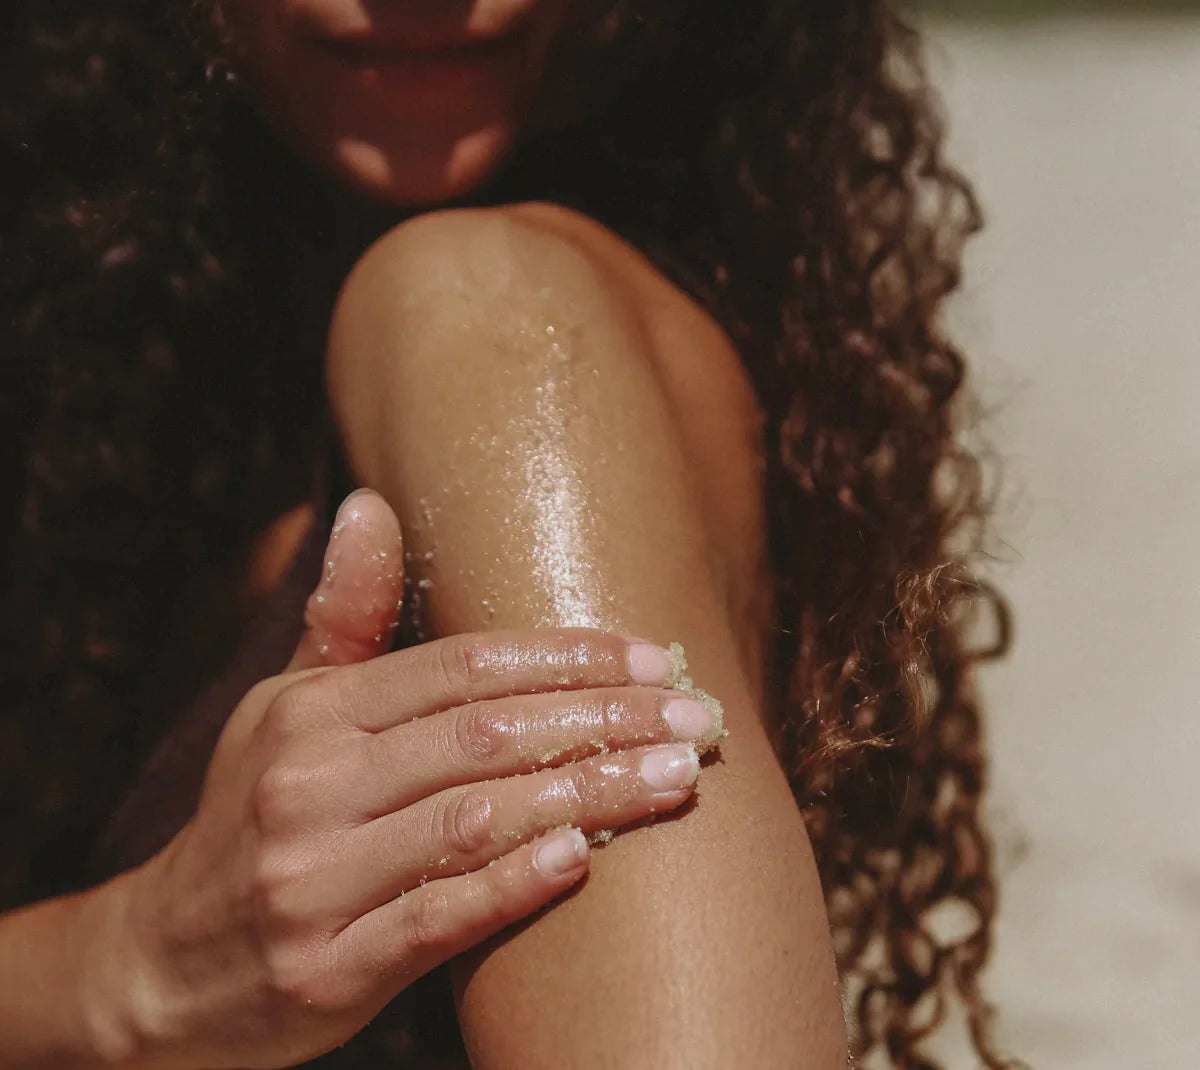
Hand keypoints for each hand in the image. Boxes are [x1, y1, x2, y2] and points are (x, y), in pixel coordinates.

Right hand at [103, 491, 713, 1068]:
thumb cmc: (253, 814)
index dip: (564, 657)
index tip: (651, 657)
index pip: (461, 668)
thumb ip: (343, 618)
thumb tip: (370, 503)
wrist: (161, 966)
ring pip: (474, 821)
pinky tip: (581, 855)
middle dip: (601, 720)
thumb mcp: (282, 710)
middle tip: (695, 718)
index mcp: (312, 717)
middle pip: (483, 737)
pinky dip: (512, 886)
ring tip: (673, 777)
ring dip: (587, 794)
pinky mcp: (325, 971)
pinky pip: (436, 920)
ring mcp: (313, 884)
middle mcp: (308, 787)